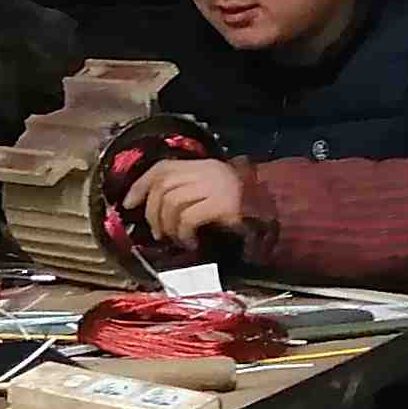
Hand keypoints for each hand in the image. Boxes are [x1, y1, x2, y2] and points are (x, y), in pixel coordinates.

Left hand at [127, 157, 249, 247]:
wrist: (280, 211)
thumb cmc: (245, 206)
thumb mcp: (214, 191)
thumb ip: (189, 192)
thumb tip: (157, 211)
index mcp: (203, 165)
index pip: (162, 168)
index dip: (140, 185)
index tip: (127, 204)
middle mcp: (207, 172)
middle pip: (163, 186)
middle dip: (152, 211)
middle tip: (156, 232)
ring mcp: (215, 187)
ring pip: (172, 202)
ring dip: (167, 225)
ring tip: (174, 239)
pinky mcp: (222, 205)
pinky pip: (189, 218)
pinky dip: (183, 233)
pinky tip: (190, 243)